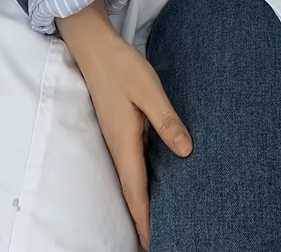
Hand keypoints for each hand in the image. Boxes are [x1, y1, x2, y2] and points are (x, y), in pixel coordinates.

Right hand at [58, 4, 191, 247]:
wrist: (95, 49)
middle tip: (156, 240)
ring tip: (157, 222)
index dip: (144, 217)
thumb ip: (166, 120)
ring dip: (141, 202)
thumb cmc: (122, 67)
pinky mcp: (119, 131)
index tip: (151, 241)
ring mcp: (116, 139)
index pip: (136, 189)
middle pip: (131, 191)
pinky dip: (140, 183)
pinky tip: (151, 185)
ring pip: (130, 179)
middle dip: (142, 218)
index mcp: (124, 141)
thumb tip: (186, 151)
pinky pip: (131, 165)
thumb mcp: (149, 90)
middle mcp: (118, 146)